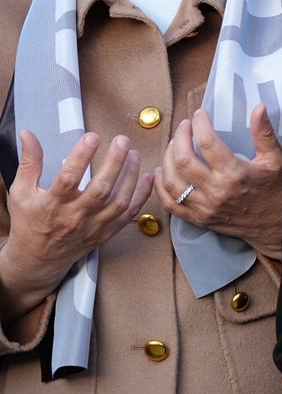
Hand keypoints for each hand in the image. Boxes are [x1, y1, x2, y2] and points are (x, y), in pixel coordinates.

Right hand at [0, 131, 150, 318]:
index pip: (68, 179)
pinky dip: (141, 196)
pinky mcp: (105, 234)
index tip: (92, 137)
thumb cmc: (29, 221)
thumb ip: (29, 163)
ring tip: (135, 154)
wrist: (37, 259)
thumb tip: (28, 134)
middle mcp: (74, 217)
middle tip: (122, 140)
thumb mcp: (21, 192)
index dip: (81, 157)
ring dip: (130, 177)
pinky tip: (147, 176)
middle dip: (114, 163)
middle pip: (100, 189)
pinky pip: (128, 215)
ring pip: (118, 202)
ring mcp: (93, 227)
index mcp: (52, 205)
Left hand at [155, 105, 281, 259]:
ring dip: (167, 159)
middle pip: (183, 160)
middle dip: (180, 137)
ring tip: (174, 145)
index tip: (200, 113)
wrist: (276, 225)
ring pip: (171, 181)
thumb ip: (264, 133)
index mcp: (235, 174)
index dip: (200, 123)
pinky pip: (169, 203)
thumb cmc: (276, 190)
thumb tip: (259, 107)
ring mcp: (204, 207)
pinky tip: (161, 171)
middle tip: (185, 126)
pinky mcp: (198, 219)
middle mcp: (216, 191)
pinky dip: (160, 186)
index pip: (207, 143)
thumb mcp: (275, 159)